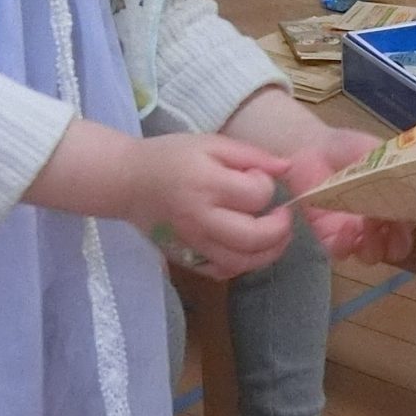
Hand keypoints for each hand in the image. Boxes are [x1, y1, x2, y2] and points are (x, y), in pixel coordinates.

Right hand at [116, 133, 293, 277]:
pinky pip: (221, 272)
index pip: (256, 195)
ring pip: (241, 262)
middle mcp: (200, 219)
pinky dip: (242, 265)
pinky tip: (248, 248)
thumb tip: (286, 167)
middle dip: (280, 229)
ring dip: (268, 252)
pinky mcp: (186, 258)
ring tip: (275, 235)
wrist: (128, 182)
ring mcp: (192, 243)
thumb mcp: (211, 143)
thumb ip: (251, 155)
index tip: (258, 177)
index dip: (267, 185)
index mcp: (206, 184)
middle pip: (253, 238)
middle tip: (283, 216)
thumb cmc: (171, 156)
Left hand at [285, 127, 415, 264]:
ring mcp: (354, 232)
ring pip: (372, 256)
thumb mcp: (381, 156)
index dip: (411, 228)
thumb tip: (407, 194)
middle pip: (396, 250)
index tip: (404, 217)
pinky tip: (347, 227)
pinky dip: (348, 245)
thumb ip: (396, 175)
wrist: (314, 146)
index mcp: (395, 204)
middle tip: (389, 226)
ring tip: (366, 224)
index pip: (410, 227)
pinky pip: (341, 253)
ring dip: (374, 246)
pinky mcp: (329, 237)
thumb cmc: (350, 148)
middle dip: (396, 244)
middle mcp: (378, 223)